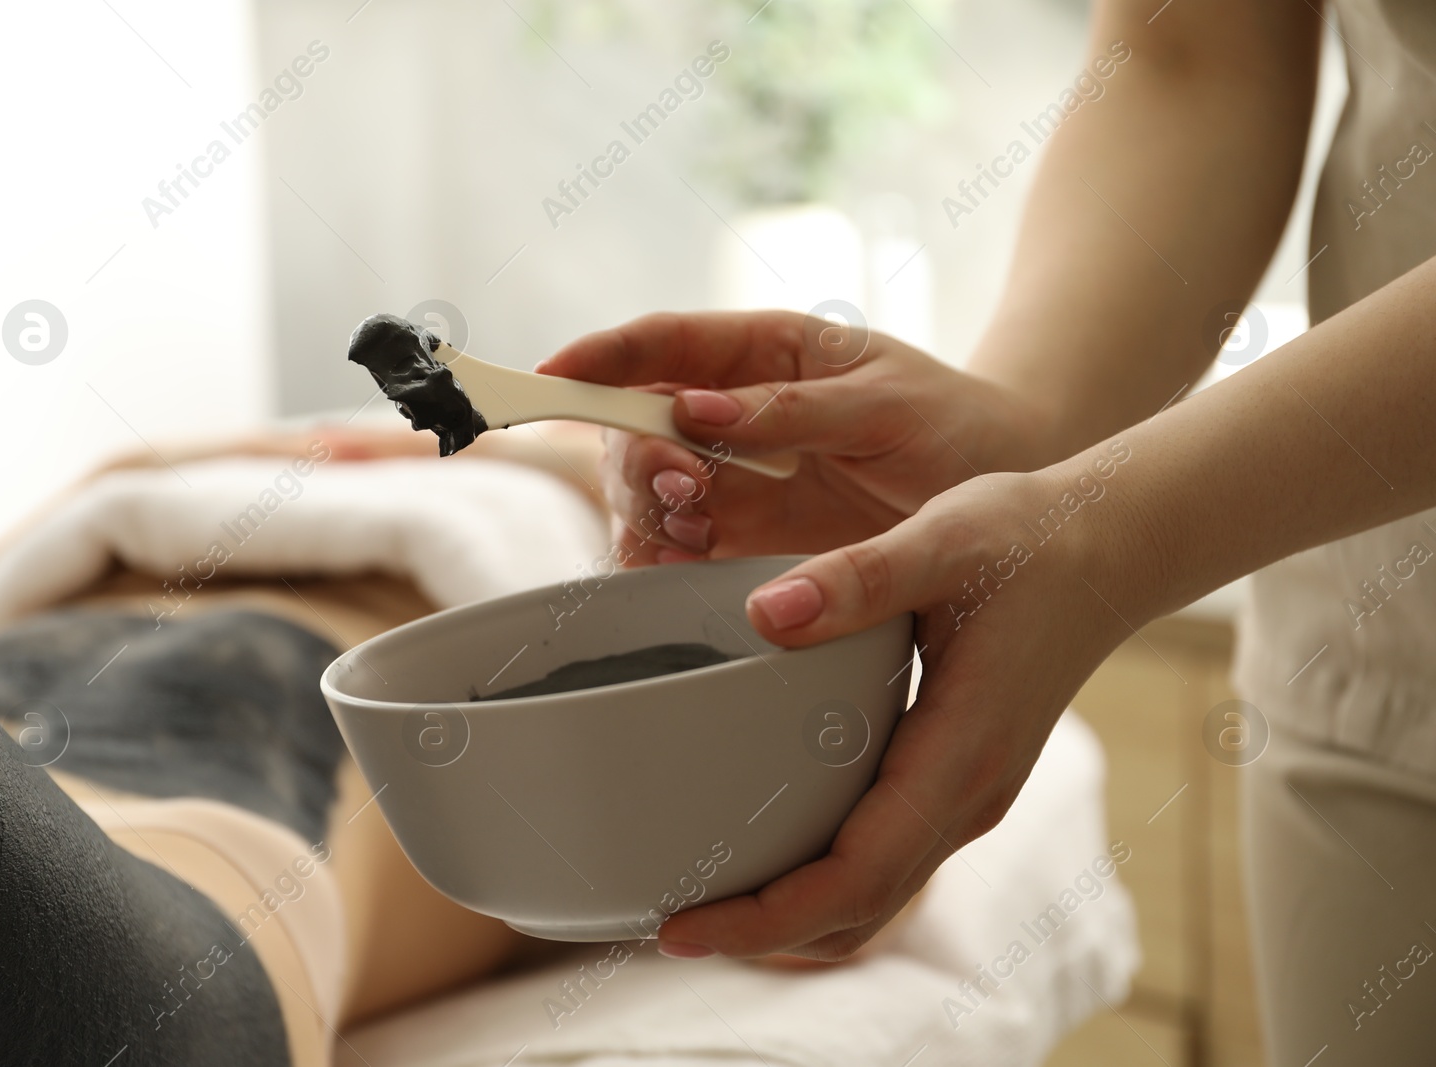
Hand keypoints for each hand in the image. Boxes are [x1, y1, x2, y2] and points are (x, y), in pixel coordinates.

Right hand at [534, 310, 1056, 565]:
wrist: (1005, 492)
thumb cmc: (954, 424)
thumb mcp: (885, 404)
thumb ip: (792, 410)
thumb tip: (695, 408)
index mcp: (769, 350)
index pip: (666, 342)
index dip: (601, 355)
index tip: (549, 375)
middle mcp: (738, 408)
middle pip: (640, 421)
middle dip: (638, 455)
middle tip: (682, 491)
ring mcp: (739, 472)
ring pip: (649, 487)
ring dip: (648, 512)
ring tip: (692, 537)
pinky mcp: (749, 532)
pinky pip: (679, 543)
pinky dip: (663, 559)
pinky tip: (677, 571)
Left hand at [651, 443, 1139, 960]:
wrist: (1110, 544)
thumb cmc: (1031, 538)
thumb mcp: (944, 539)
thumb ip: (858, 577)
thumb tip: (761, 613)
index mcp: (959, 756)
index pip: (855, 875)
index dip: (765, 916)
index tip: (681, 927)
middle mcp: (966, 797)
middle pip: (857, 908)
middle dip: (761, 930)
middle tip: (665, 923)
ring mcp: (965, 795)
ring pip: (874, 894)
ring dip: (792, 915)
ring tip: (703, 899)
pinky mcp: (956, 779)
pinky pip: (885, 858)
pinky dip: (823, 879)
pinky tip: (771, 849)